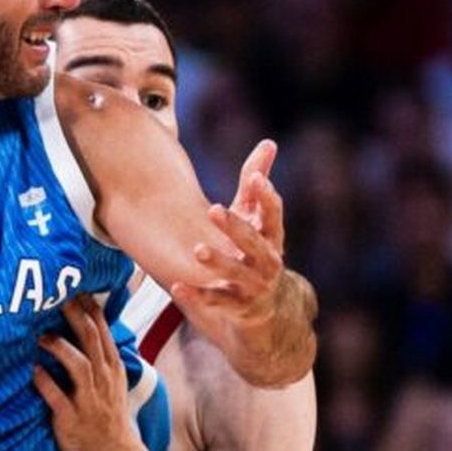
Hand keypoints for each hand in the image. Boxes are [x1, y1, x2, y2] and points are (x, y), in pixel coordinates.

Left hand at [33, 295, 136, 450]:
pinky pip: (58, 398)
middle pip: (92, 340)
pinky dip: (46, 383)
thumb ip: (100, 354)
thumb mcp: (112, 380)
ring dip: (60, 348)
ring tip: (42, 336)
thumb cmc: (108, 414)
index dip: (89, 308)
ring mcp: (88, 399)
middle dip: (75, 317)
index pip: (103, 330)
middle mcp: (102, 379)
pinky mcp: (72, 417)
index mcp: (111, 367)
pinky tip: (34, 371)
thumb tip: (86, 324)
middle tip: (58, 297)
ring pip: (79, 365)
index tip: (75, 287)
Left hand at [168, 140, 286, 325]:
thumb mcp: (257, 220)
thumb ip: (257, 184)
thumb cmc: (257, 252)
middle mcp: (268, 262)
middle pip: (255, 244)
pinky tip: (176, 286)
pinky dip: (197, 295)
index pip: (275, 215)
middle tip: (214, 209)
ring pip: (237, 274)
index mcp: (273, 237)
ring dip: (219, 261)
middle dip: (236, 227)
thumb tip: (269, 142)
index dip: (267, 197)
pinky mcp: (236, 307)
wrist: (267, 308)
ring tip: (198, 250)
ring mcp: (253, 286)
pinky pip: (216, 301)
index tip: (256, 179)